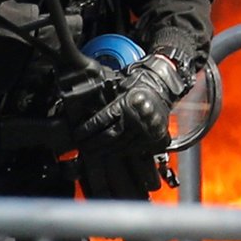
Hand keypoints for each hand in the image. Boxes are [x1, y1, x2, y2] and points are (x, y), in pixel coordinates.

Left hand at [72, 51, 188, 156]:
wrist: (161, 90)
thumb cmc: (138, 88)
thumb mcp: (119, 89)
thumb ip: (105, 101)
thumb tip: (84, 111)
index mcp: (126, 103)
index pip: (102, 119)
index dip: (88, 129)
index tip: (78, 135)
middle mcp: (136, 116)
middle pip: (110, 135)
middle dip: (94, 143)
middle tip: (83, 147)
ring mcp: (146, 128)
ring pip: (121, 144)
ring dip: (104, 150)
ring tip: (93, 152)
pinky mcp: (153, 137)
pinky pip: (133, 149)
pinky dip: (120, 152)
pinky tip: (110, 152)